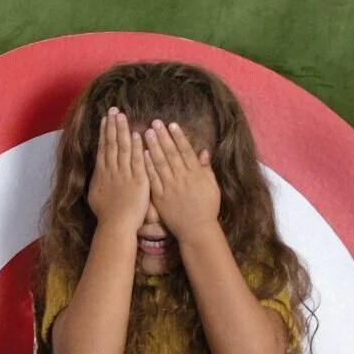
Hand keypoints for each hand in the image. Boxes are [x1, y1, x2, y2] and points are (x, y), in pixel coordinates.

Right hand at [86, 107, 148, 232]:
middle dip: (112, 126)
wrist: (116, 226)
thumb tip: (97, 176)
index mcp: (102, 174)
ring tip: (122, 116)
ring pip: (122, 148)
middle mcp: (111, 171)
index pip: (103, 149)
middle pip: (111, 144)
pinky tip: (136, 134)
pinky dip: (135, 147)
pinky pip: (136, 160)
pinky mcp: (137, 181)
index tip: (105, 119)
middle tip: (114, 110)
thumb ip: (98, 183)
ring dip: (122, 131)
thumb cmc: (107, 216)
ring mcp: (124, 175)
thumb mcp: (96, 197)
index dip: (104, 133)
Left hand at [142, 120, 220, 241]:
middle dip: (162, 137)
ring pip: (160, 163)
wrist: (196, 230)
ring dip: (153, 147)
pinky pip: (153, 179)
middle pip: (171, 153)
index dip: (178, 137)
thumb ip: (206, 169)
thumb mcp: (212, 186)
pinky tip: (141, 155)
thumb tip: (203, 152)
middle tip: (154, 123)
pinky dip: (147, 167)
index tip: (171, 124)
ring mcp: (170, 187)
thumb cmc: (207, 208)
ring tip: (146, 133)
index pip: (185, 151)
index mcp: (195, 173)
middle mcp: (182, 177)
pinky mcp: (160, 197)